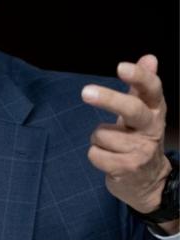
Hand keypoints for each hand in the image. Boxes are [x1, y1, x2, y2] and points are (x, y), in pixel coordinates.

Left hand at [82, 55, 176, 231]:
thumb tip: (149, 57)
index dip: (139, 77)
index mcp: (155, 112)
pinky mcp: (127, 168)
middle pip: (132, 110)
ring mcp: (141, 151)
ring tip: (112, 147)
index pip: (152, 90)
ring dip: (98, 140)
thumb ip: (141, 86)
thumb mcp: (143, 112)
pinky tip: (109, 160)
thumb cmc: (139, 139)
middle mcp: (152, 129)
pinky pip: (95, 154)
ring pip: (102, 134)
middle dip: (109, 100)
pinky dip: (95, 156)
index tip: (122, 67)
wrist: (149, 182)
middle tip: (85, 92)